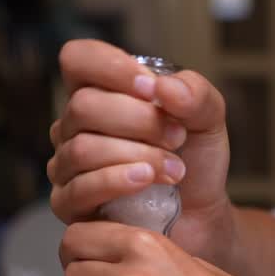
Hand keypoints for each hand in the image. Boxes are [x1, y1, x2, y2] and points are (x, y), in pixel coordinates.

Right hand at [47, 40, 235, 264]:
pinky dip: (118, 181)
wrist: (202, 216)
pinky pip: (81, 188)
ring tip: (175, 170)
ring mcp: (67, 166)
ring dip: (138, 155)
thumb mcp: (207, 119)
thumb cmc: (195, 162)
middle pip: (83, 106)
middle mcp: (74, 127)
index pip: (78, 59)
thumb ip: (196, 95)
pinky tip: (147, 181)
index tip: (152, 90)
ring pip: (83, 148)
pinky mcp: (70, 205)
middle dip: (139, 120)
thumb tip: (164, 88)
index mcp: (99, 93)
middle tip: (178, 138)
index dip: (111, 67)